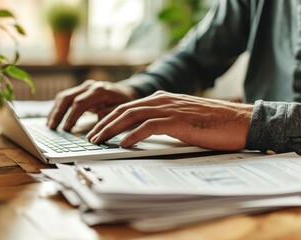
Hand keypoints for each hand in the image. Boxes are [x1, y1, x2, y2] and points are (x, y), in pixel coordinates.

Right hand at [47, 79, 138, 130]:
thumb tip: (97, 118)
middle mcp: (90, 86)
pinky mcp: (80, 91)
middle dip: (58, 113)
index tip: (66, 129)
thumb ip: (110, 113)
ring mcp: (84, 88)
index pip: (80, 102)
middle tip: (52, 128)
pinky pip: (65, 98)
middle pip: (68, 97)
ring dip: (55, 111)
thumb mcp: (122, 109)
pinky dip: (58, 108)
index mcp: (100, 90)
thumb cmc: (125, 103)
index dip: (71, 116)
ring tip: (49, 125)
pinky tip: (53, 119)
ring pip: (64, 96)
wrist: (127, 92)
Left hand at [87, 91, 252, 150]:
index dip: (110, 118)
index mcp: (161, 98)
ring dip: (111, 129)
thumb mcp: (182, 118)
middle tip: (91, 136)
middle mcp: (162, 100)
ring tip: (99, 140)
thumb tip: (146, 132)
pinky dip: (133, 135)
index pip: (128, 107)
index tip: (98, 129)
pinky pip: (148, 126)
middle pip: (124, 110)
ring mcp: (169, 109)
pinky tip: (123, 143)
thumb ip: (164, 121)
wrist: (239, 121)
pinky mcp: (177, 121)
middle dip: (104, 124)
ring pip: (131, 116)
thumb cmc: (212, 122)